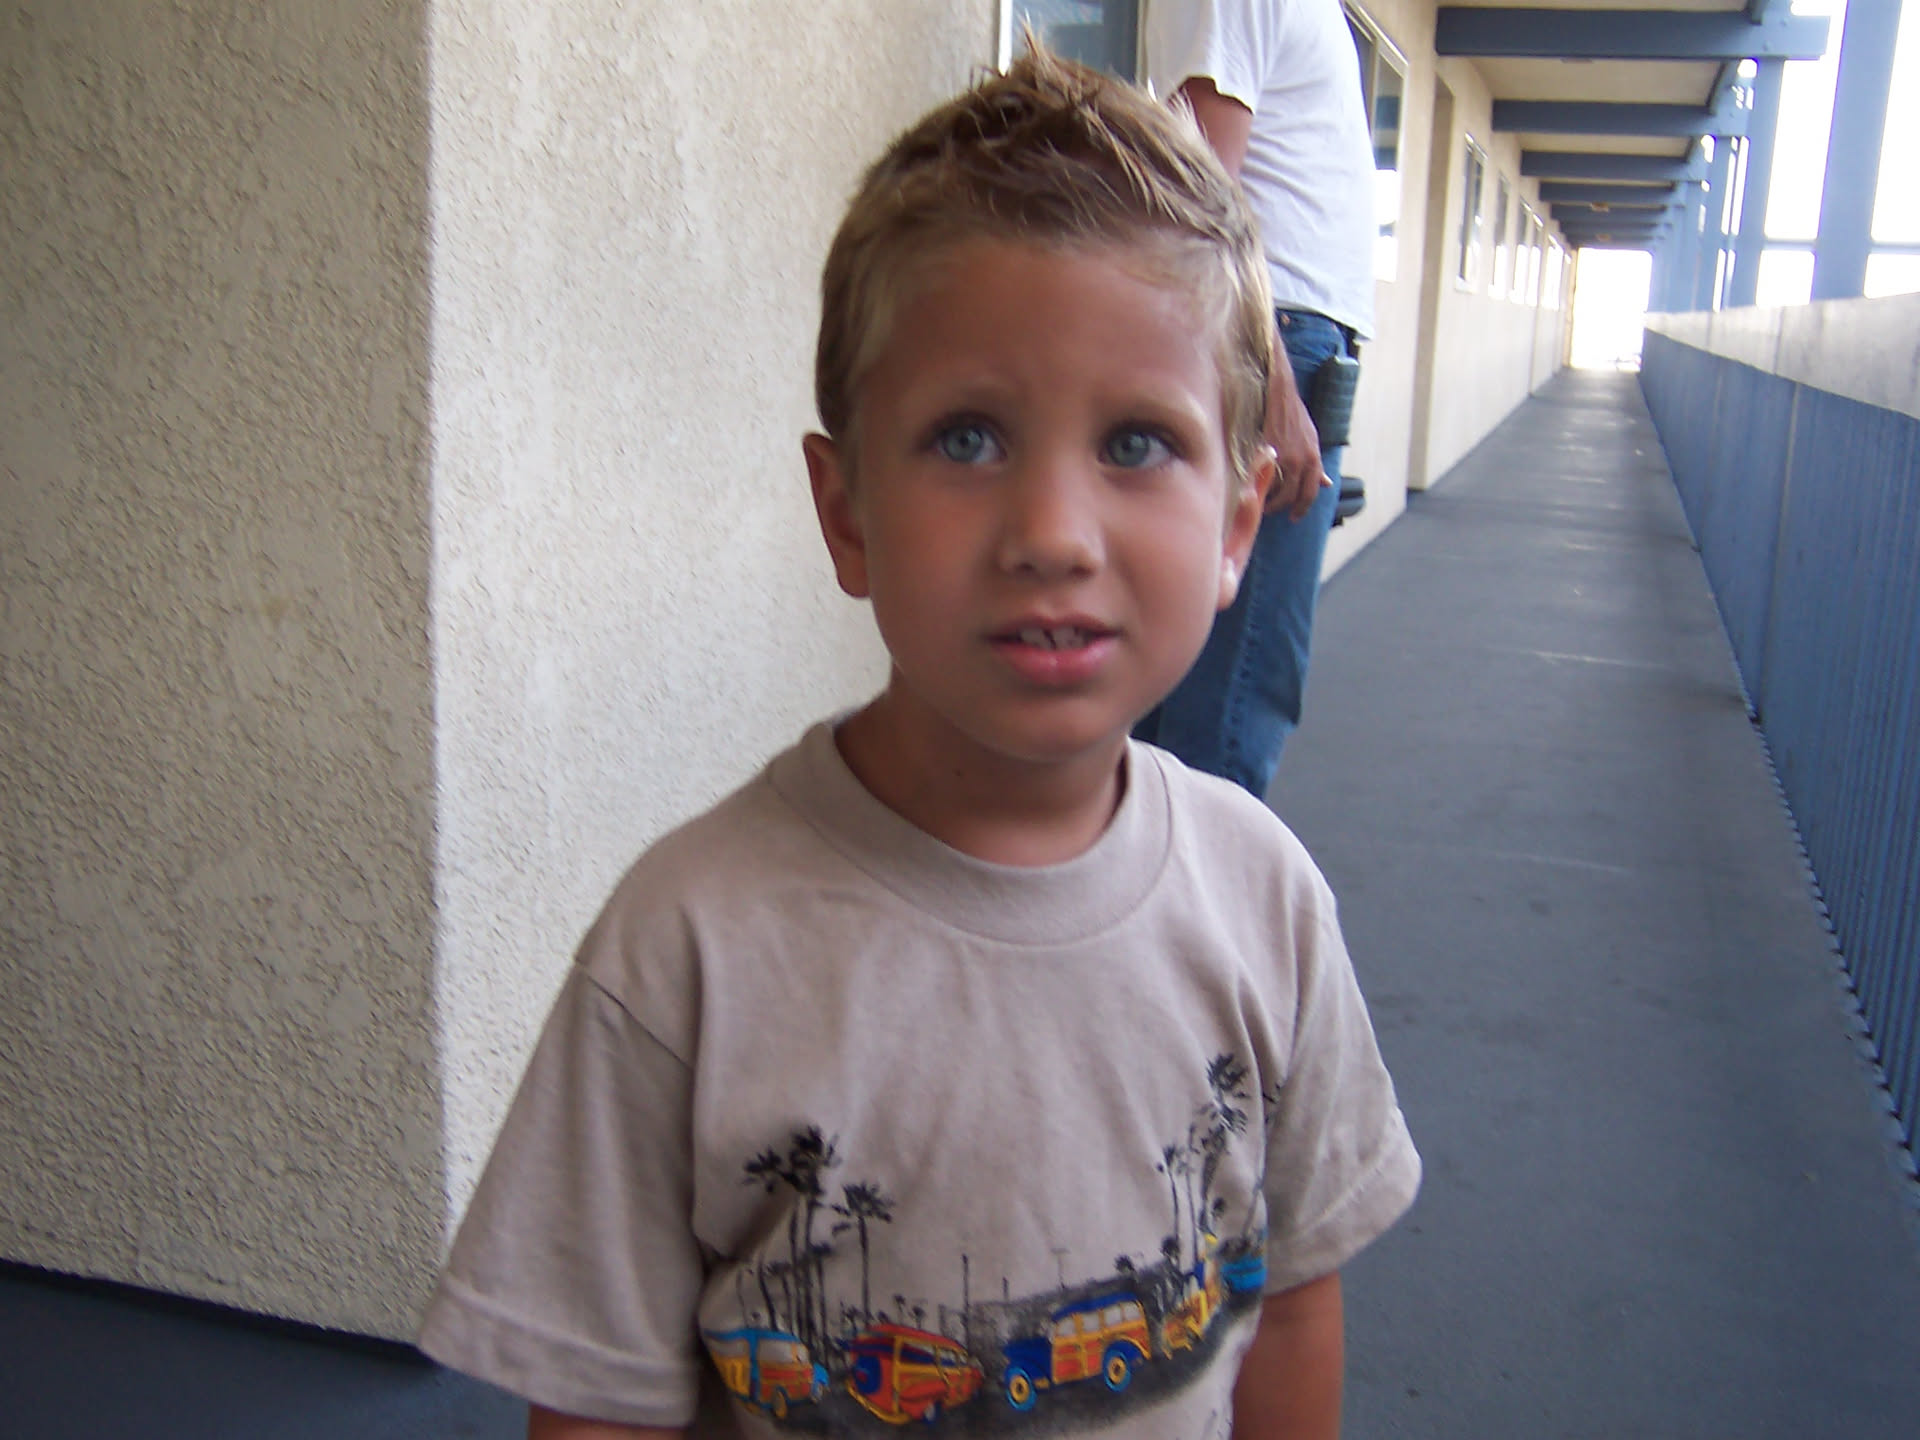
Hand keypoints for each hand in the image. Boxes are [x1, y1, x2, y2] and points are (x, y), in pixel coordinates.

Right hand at [1264, 364, 1328, 521]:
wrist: (1280, 396)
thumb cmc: (1295, 417)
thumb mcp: (1312, 441)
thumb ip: (1317, 465)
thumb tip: (1327, 483)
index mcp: (1314, 459)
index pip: (1311, 492)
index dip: (1302, 507)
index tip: (1294, 516)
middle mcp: (1302, 460)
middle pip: (1291, 495)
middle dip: (1281, 507)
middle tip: (1272, 511)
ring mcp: (1284, 456)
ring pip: (1275, 488)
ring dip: (1267, 498)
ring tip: (1260, 500)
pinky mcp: (1267, 451)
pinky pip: (1262, 475)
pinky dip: (1257, 483)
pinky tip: (1253, 485)